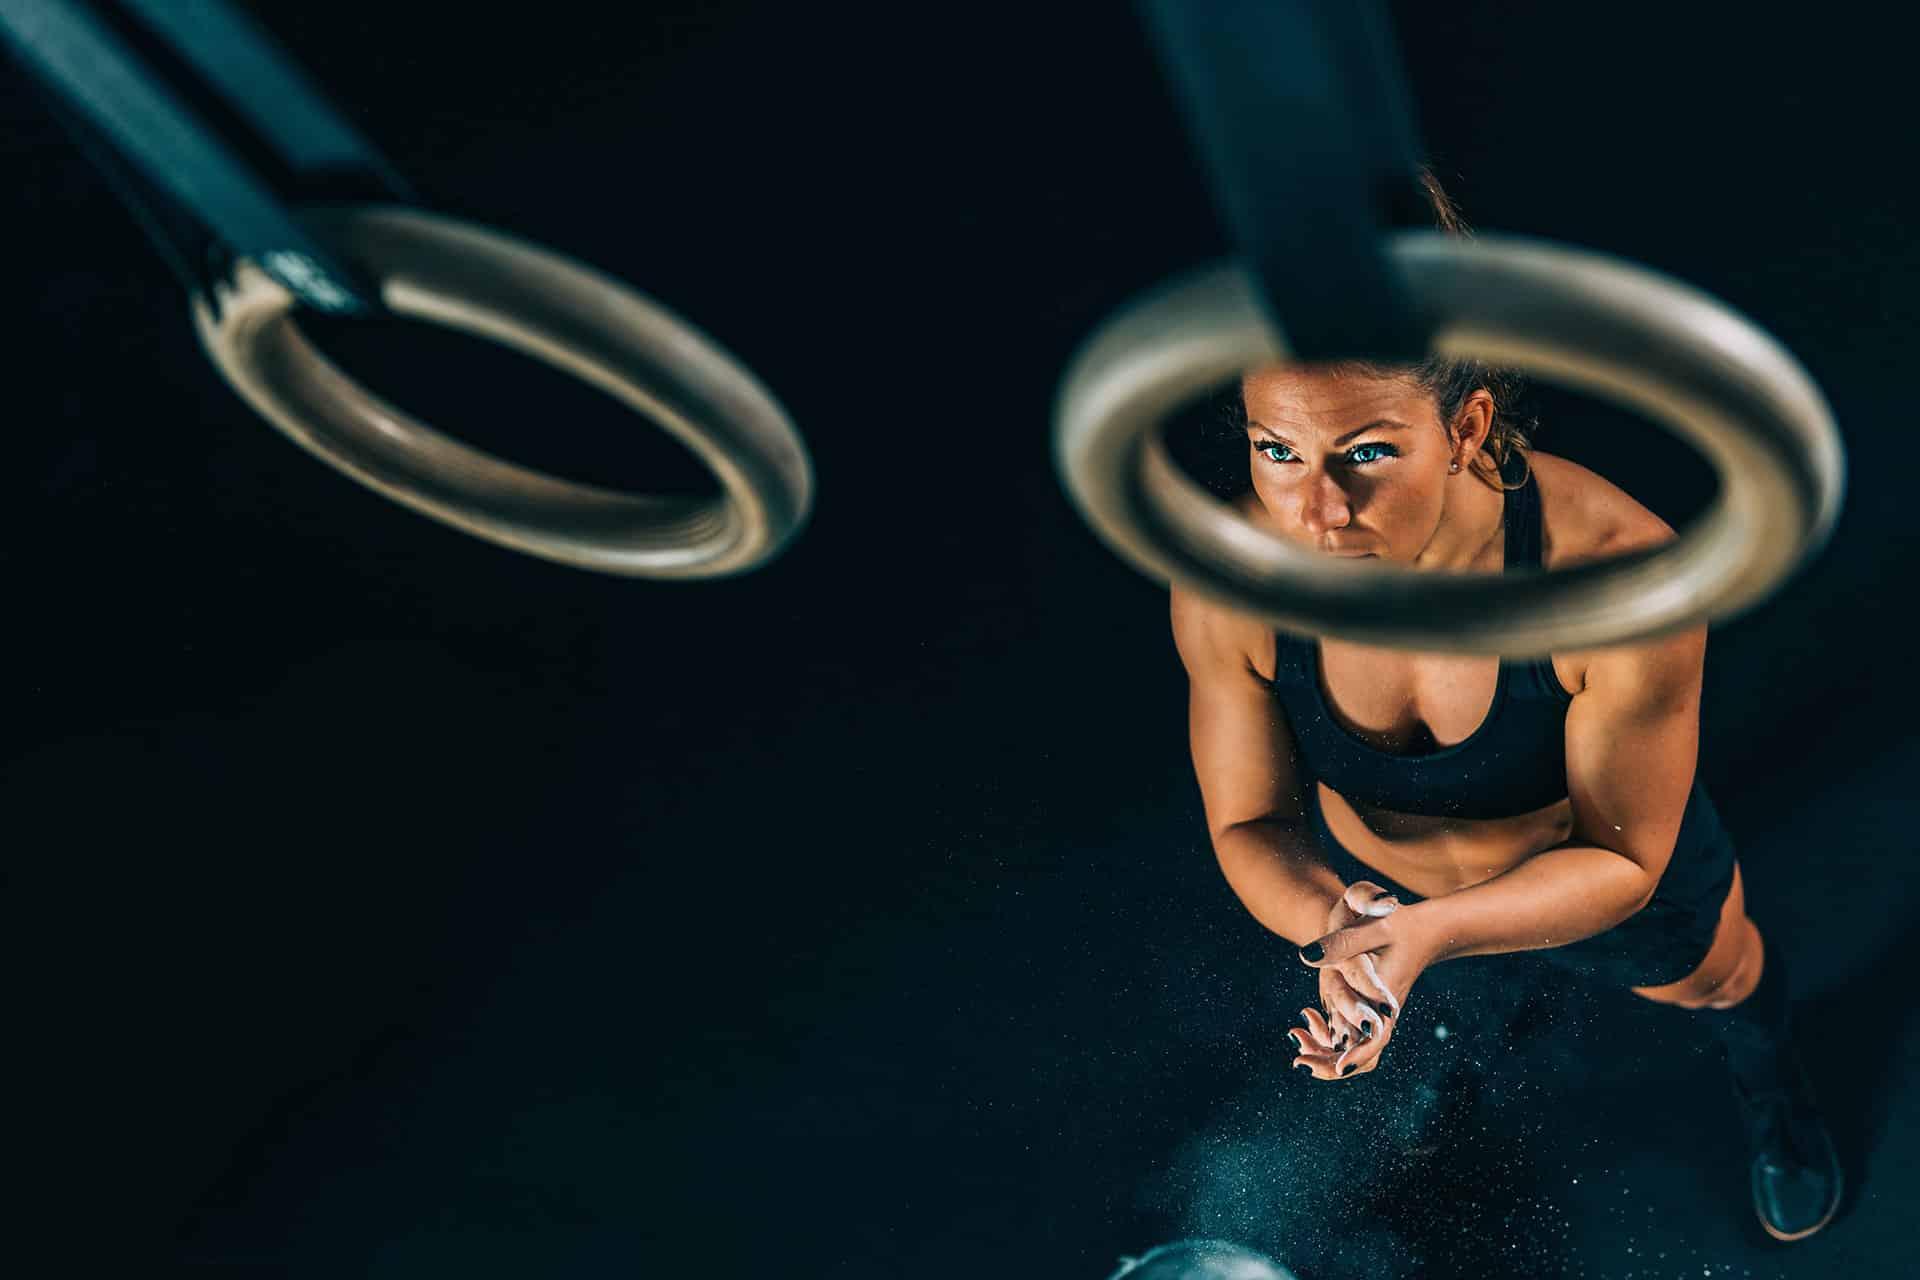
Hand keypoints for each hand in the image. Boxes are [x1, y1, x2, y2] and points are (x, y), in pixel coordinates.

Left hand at [1287, 881, 1438, 1080]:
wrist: (1422, 927)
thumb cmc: (1395, 921)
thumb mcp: (1370, 924)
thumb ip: (1341, 941)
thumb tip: (1306, 956)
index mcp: (1386, 995)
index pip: (1377, 1036)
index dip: (1358, 1055)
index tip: (1339, 1069)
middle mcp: (1383, 1011)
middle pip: (1365, 1055)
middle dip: (1331, 1064)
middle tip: (1299, 1061)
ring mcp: (1377, 1014)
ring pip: (1354, 1050)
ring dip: (1324, 1051)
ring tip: (1296, 1034)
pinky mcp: (1368, 1010)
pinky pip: (1350, 1038)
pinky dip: (1326, 1036)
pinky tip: (1306, 1015)